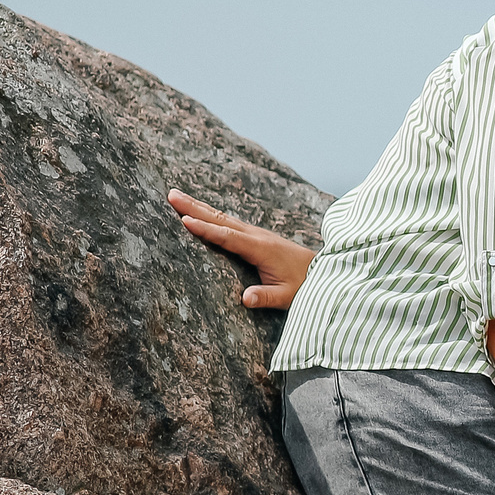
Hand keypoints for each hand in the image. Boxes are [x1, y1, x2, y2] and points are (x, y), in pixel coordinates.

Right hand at [169, 189, 316, 308]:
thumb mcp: (286, 296)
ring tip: (176, 196)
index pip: (228, 237)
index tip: (184, 220)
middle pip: (221, 219)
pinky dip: (211, 215)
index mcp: (261, 248)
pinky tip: (199, 211)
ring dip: (199, 207)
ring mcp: (256, 233)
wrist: (323, 271)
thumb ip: (265, 297)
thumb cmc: (304, 285)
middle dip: (195, 208)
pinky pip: (229, 222)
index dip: (206, 229)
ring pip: (223, 218)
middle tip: (171, 195)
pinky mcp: (256, 236)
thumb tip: (245, 299)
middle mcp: (257, 236)